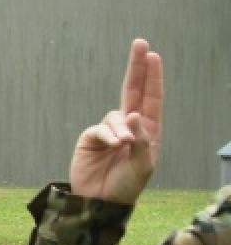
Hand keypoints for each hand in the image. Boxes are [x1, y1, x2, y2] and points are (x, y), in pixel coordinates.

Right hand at [70, 38, 162, 203]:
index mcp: (148, 131)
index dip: (152, 77)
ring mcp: (109, 131)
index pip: (151, 98)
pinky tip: (115, 146)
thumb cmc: (127, 186)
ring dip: (122, 127)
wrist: (101, 201)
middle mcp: (129, 126)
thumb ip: (141, 140)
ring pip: (116, 115)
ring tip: (124, 145)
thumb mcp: (143, 165)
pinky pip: (101, 129)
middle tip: (140, 43)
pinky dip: (109, 135)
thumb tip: (134, 114)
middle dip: (137, 67)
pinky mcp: (92, 137)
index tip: (153, 55)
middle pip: (132, 90)